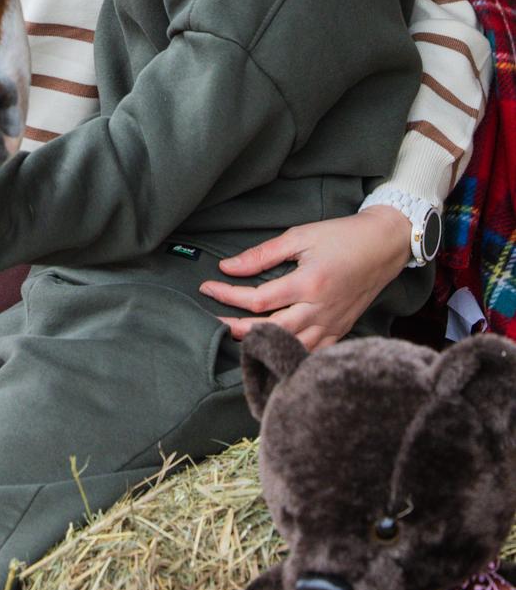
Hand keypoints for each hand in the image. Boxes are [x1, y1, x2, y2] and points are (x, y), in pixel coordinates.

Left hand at [198, 206, 413, 351]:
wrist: (383, 246)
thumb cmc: (341, 237)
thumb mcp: (300, 236)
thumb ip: (262, 255)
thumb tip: (228, 267)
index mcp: (309, 284)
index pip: (258, 299)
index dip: (228, 296)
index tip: (207, 288)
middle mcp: (320, 310)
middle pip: (270, 329)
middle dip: (236, 327)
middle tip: (213, 320)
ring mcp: (332, 325)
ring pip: (290, 346)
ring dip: (260, 343)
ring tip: (235, 335)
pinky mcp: (341, 331)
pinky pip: (311, 352)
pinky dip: (288, 353)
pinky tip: (271, 349)